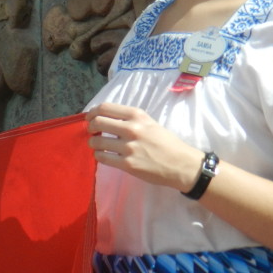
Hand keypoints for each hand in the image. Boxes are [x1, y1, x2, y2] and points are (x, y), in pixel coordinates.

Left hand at [85, 102, 203, 191]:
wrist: (181, 164)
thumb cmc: (166, 143)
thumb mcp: (150, 123)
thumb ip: (129, 119)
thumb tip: (105, 118)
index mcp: (137, 115)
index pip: (105, 107)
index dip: (92, 112)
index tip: (90, 118)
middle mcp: (132, 129)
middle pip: (97, 122)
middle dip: (90, 127)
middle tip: (92, 132)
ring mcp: (129, 147)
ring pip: (96, 141)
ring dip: (93, 143)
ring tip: (98, 145)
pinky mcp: (127, 164)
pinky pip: (102, 157)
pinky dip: (99, 155)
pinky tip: (103, 155)